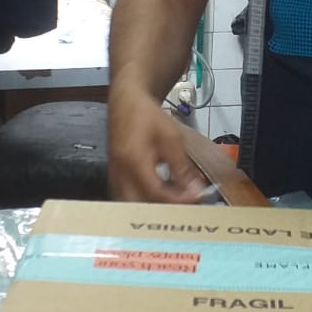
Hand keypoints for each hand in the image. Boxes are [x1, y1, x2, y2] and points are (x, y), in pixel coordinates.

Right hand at [108, 84, 206, 203]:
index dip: (179, 200)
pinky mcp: (114, 178)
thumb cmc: (148, 116)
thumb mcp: (171, 138)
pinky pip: (127, 199)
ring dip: (154, 208)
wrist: (127, 102)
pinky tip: (161, 196)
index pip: (156, 193)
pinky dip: (144, 202)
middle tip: (185, 204)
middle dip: (164, 210)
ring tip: (176, 200)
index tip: (197, 197)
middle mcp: (119, 174)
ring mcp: (114, 177)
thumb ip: (181, 167)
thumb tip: (195, 191)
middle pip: (140, 208)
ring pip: (132, 206)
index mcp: (133, 162)